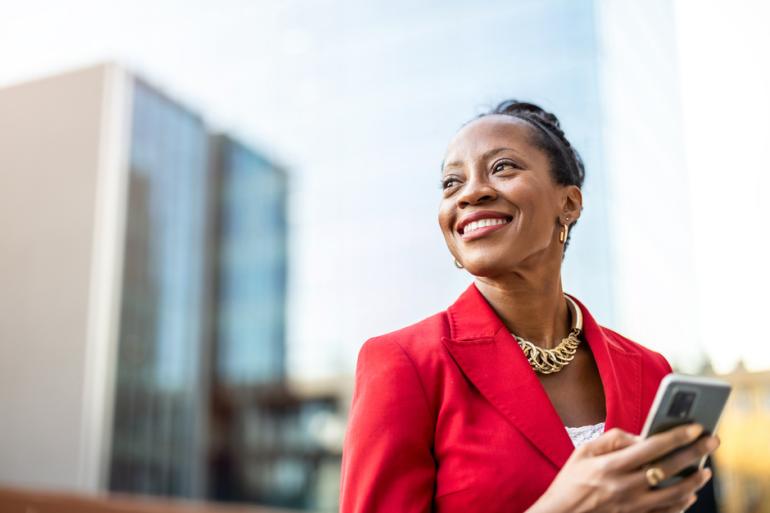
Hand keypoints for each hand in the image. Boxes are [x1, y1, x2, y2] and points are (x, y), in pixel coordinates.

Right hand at [528, 424, 718, 512]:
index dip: (676, 436)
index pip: (652, 447)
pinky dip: (682, 504)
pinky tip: (690, 494)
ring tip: (706, 470)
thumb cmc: (570, 482)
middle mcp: (625, 487)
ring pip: (674, 495)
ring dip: (694, 481)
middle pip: (669, 468)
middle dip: (694, 452)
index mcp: (611, 466)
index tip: (695, 426)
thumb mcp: (583, 452)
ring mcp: (632, 507)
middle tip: (713, 441)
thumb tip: (640, 436)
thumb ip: (612, 439)